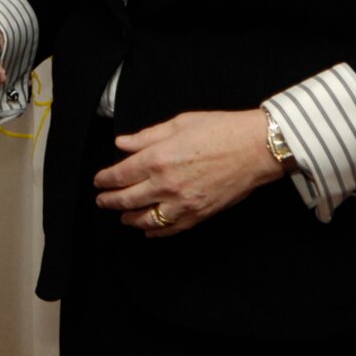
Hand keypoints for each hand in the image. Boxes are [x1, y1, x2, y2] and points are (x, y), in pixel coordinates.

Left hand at [91, 109, 283, 235]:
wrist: (256, 149)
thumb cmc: (221, 130)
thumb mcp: (179, 123)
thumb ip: (146, 137)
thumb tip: (122, 143)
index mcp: (159, 159)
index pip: (120, 175)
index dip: (105, 180)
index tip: (99, 181)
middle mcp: (166, 184)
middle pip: (128, 199)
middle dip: (110, 201)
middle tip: (101, 201)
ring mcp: (182, 203)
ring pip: (146, 219)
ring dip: (129, 219)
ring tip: (121, 216)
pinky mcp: (198, 214)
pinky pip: (170, 229)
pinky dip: (155, 231)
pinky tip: (148, 230)